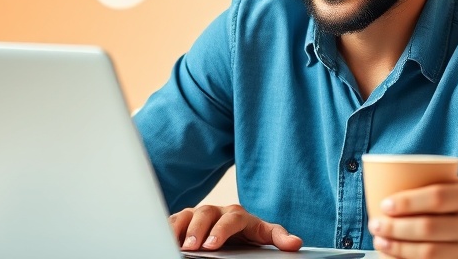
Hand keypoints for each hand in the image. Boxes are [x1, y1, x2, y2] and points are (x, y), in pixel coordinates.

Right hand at [168, 204, 302, 251]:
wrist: (233, 232)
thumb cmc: (248, 235)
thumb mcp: (262, 236)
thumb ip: (277, 238)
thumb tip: (296, 243)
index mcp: (238, 215)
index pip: (232, 218)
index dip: (221, 231)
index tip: (212, 246)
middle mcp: (217, 211)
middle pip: (206, 214)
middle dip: (198, 230)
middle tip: (192, 247)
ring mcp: (200, 214)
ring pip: (188, 215)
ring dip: (180, 228)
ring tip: (175, 244)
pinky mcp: (185, 220)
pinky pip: (174, 220)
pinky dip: (168, 227)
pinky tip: (161, 237)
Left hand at [367, 177, 457, 258]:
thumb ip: (432, 183)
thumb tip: (384, 182)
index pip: (436, 198)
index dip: (407, 202)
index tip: (384, 205)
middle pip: (428, 228)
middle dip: (395, 228)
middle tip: (374, 225)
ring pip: (429, 253)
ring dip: (398, 248)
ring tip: (380, 242)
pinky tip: (394, 257)